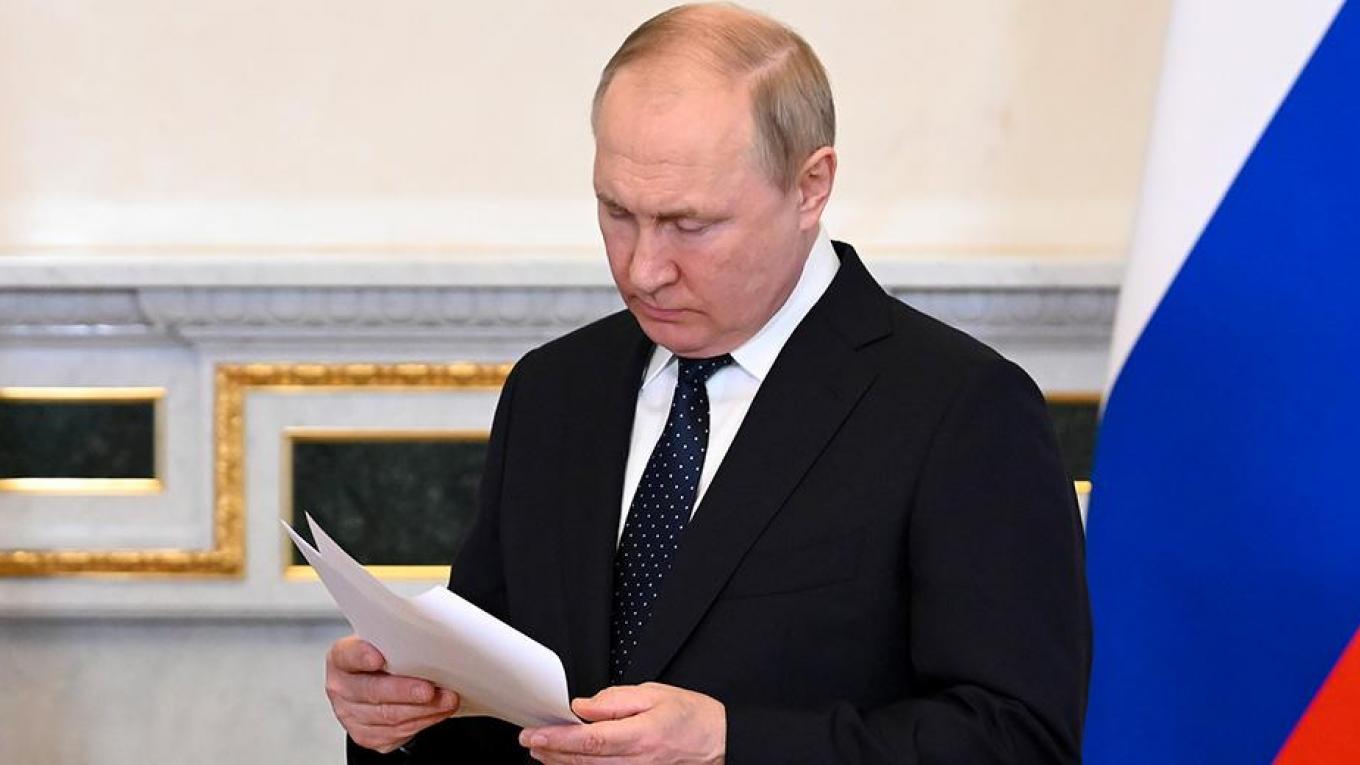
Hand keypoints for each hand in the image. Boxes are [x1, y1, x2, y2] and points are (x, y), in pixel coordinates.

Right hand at [325, 634, 459, 752]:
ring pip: (388, 715)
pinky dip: (422, 721)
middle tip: (428, 689)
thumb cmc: (384, 661)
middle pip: (372, 691)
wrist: (376, 688)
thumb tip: (431, 637)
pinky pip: (396, 732)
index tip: (379, 657)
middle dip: (404, 691)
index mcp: (342, 658)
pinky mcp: (366, 735)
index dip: (362, 656)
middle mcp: (342, 688)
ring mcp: (351, 714)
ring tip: (446, 700)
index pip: (348, 655)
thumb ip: (397, 641)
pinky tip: (437, 712)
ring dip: (422, 709)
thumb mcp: (385, 643)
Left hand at [519, 682, 724, 763]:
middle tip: (529, 742)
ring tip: (541, 753)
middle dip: (552, 753)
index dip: (558, 739)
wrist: (722, 743)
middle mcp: (638, 762)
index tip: (534, 735)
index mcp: (641, 735)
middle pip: (584, 762)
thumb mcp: (655, 694)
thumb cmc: (693, 717)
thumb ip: (616, 701)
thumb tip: (583, 707)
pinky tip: (569, 764)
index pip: (590, 740)